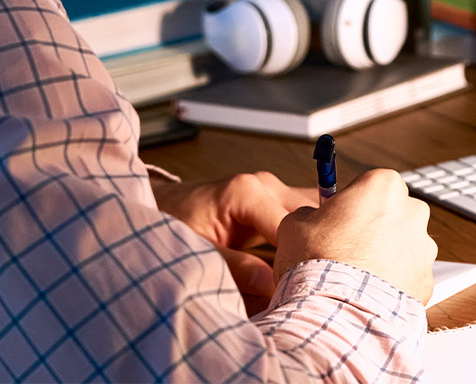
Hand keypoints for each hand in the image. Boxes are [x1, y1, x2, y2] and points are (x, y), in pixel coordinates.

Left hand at [153, 171, 318, 299]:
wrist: (162, 204)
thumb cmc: (172, 221)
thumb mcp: (196, 248)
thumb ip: (232, 266)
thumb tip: (270, 283)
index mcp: (247, 191)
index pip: (293, 227)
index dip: (298, 259)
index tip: (298, 289)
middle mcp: (266, 185)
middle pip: (311, 217)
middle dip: (313, 250)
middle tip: (312, 285)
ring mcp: (273, 190)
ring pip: (313, 215)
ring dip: (313, 243)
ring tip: (312, 275)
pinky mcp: (275, 201)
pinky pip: (303, 217)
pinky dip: (308, 238)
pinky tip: (306, 263)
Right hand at [274, 168, 436, 301]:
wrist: (335, 310)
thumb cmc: (317, 262)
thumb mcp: (295, 224)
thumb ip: (310, 214)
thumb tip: (311, 219)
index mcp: (382, 186)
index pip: (370, 185)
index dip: (352, 204)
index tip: (338, 219)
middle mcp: (411, 211)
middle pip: (393, 213)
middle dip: (375, 228)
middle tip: (345, 248)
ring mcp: (423, 248)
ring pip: (404, 247)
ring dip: (385, 258)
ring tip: (355, 277)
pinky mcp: (426, 281)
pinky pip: (408, 278)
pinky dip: (392, 285)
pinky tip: (367, 294)